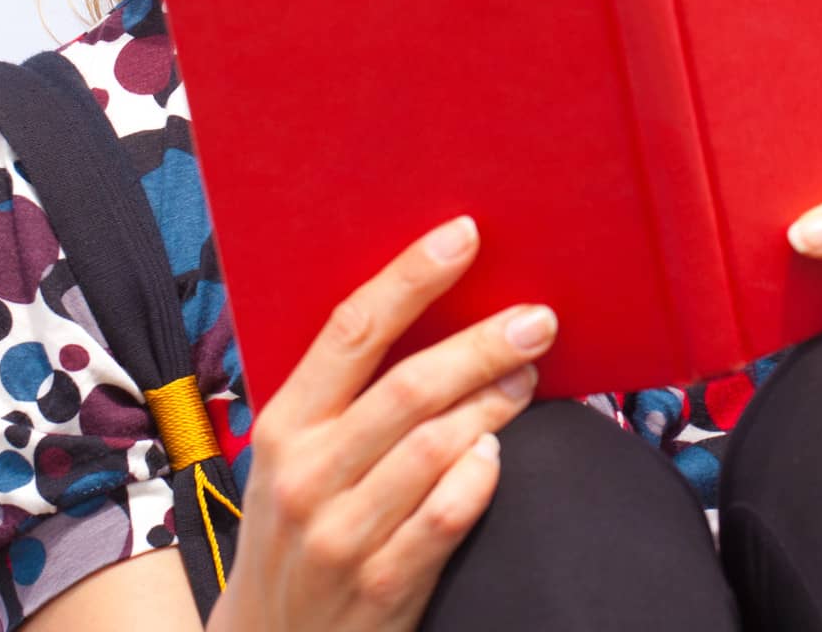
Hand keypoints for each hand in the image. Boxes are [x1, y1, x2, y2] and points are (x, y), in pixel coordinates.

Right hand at [212, 214, 558, 631]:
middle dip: (481, 344)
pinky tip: (497, 453)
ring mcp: (342, 533)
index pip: (352, 329)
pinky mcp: (381, 587)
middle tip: (537, 319)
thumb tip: (424, 309)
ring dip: (495, 403)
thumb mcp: (293, 454)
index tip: (463, 235)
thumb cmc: (293, 527)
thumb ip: (342, 394)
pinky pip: (447, 516)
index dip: (411, 277)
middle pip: (409, 387)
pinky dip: (480, 477)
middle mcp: (307, 473)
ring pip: (436, 447)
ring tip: (528, 375)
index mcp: (285, 423)